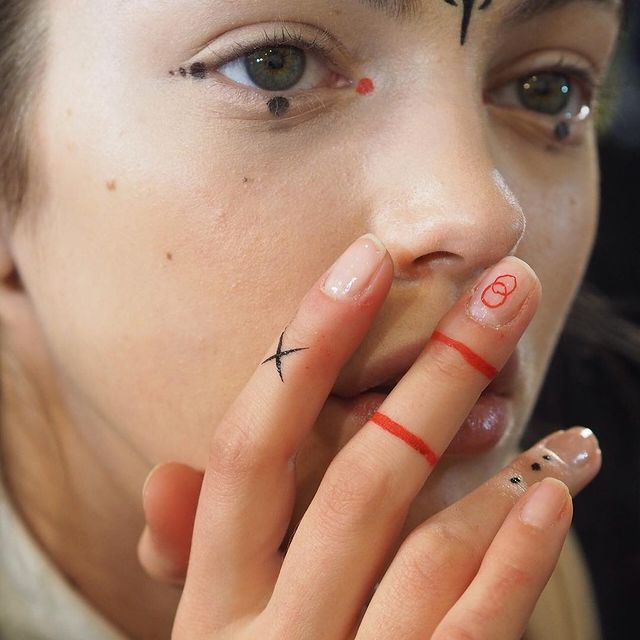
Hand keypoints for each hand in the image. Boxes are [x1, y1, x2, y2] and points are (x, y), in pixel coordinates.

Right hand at [138, 234, 600, 638]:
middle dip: (434, 371)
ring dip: (494, 458)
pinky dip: (516, 553)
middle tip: (505, 288)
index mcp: (209, 602)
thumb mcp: (211, 631)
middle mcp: (266, 639)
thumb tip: (162, 474)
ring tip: (548, 393)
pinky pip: (471, 630)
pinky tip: (551, 490)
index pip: (248, 448)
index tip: (366, 262)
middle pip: (356, 478)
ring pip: (425, 547)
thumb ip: (199, 554)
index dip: (306, 346)